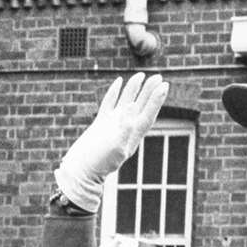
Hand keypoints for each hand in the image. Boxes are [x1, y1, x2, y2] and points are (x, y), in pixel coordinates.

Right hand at [55, 72, 168, 210]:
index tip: (164, 85)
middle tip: (159, 76)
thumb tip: (131, 107)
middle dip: (149, 91)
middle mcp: (125, 129)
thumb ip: (125, 128)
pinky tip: (119, 82)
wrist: (81, 172)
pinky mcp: (100, 124)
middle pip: (140, 106)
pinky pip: (110, 104)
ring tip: (141, 75)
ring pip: (126, 102)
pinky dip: (115, 92)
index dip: (157, 99)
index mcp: (132, 135)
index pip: (148, 113)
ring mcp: (112, 125)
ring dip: (134, 89)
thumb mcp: (115, 147)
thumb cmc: (98, 163)